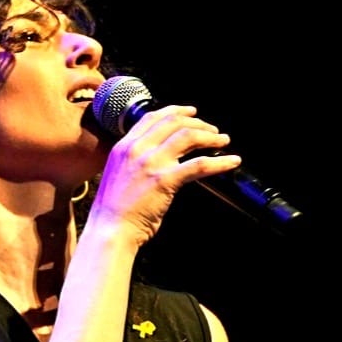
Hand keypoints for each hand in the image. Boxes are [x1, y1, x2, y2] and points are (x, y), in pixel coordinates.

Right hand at [91, 105, 240, 243]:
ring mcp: (151, 163)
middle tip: (212, 131)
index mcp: (124, 147)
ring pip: (188, 137)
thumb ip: (134, 161)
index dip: (176, 111)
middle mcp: (137, 150)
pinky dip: (220, 162)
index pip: (153, 117)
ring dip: (210, 137)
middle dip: (198, 123)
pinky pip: (199, 165)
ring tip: (223, 142)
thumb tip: (158, 158)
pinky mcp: (165, 180)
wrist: (110, 229)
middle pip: (174, 122)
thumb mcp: (118, 174)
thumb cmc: (114, 211)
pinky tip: (232, 162)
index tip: (191, 113)